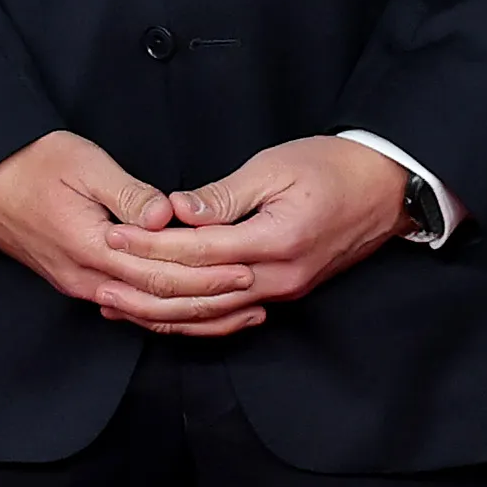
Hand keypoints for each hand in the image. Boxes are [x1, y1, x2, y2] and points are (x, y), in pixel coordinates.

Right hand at [0, 130, 232, 328]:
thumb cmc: (31, 164)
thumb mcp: (83, 164)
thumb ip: (128, 194)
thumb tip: (167, 217)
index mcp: (90, 248)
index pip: (160, 274)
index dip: (205, 275)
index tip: (244, 268)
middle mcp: (86, 278)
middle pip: (157, 302)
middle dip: (209, 301)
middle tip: (254, 295)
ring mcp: (80, 285)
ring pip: (144, 313)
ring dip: (192, 315)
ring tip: (235, 312)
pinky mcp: (79, 282)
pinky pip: (128, 308)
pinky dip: (163, 313)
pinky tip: (188, 311)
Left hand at [128, 137, 414, 329]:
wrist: (386, 189)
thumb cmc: (333, 167)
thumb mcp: (275, 168)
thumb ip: (224, 196)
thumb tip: (176, 211)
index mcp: (276, 242)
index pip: (197, 253)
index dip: (150, 247)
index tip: (112, 236)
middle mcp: (279, 278)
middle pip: (199, 294)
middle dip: (145, 288)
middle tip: (100, 279)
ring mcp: (284, 291)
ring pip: (212, 315)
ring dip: (162, 313)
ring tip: (117, 305)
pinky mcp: (285, 293)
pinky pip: (231, 316)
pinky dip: (194, 319)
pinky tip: (163, 317)